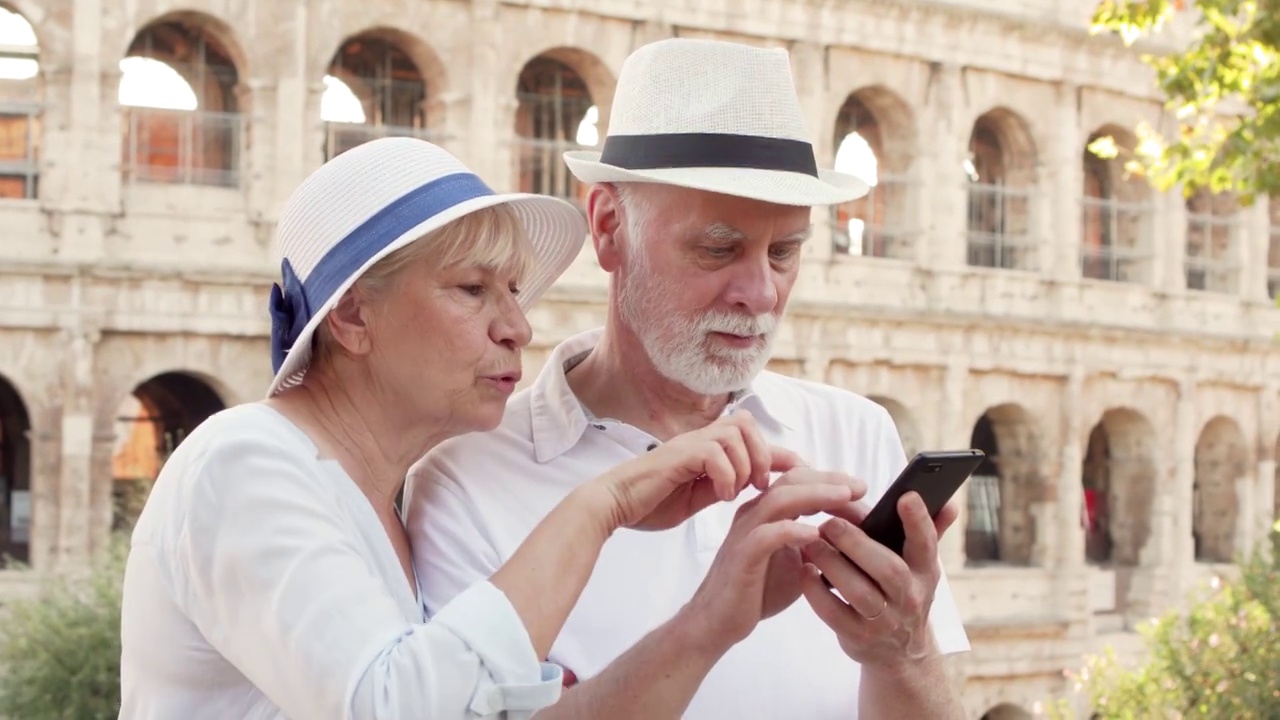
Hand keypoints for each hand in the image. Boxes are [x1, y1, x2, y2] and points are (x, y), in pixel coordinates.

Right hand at [595, 410, 802, 530]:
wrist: (611, 506)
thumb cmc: (649, 503)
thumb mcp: (697, 498)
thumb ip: (722, 486)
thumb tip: (750, 485)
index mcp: (705, 449)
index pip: (750, 436)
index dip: (778, 452)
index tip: (799, 473)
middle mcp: (698, 440)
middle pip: (746, 423)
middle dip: (763, 454)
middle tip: (760, 486)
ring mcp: (687, 444)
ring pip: (734, 434)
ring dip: (744, 465)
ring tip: (737, 492)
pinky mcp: (677, 455)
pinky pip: (714, 453)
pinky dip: (725, 475)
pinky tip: (719, 496)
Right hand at [681, 469, 867, 650]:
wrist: (718, 621)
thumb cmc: (757, 591)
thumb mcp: (795, 563)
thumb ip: (816, 546)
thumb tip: (851, 540)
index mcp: (766, 513)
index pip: (799, 481)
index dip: (830, 479)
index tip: (861, 488)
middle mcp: (754, 515)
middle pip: (791, 481)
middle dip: (828, 480)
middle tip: (860, 487)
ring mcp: (745, 534)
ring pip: (779, 500)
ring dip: (815, 495)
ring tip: (844, 498)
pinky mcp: (741, 557)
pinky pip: (765, 536)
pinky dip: (791, 531)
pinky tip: (815, 534)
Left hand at [799, 492, 958, 667]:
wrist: (899, 653)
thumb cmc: (903, 593)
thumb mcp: (920, 566)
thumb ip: (928, 530)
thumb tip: (949, 501)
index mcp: (925, 572)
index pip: (927, 544)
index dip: (918, 521)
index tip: (906, 497)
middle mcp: (909, 598)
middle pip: (888, 569)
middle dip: (856, 543)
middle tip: (830, 523)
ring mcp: (885, 622)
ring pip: (859, 592)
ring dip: (832, 564)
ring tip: (811, 543)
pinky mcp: (857, 637)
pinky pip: (833, 613)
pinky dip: (815, 590)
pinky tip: (805, 569)